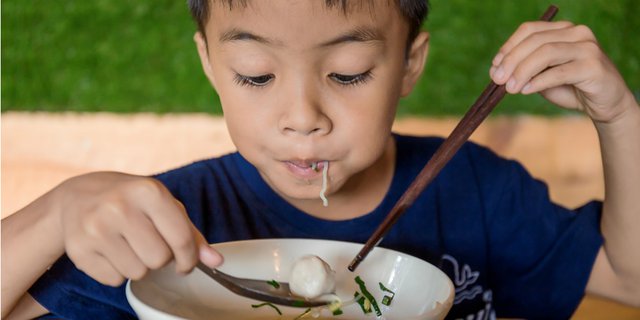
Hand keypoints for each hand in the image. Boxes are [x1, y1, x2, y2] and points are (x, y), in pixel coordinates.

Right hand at [54, 172, 221, 285]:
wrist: (77, 195)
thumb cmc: (130, 200)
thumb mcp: (162, 204)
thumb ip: (190, 233)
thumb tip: (216, 262)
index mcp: (147, 191)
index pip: (181, 239)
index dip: (189, 258)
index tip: (186, 262)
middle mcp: (119, 207)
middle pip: (159, 259)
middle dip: (161, 259)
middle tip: (151, 245)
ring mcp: (95, 228)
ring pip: (138, 273)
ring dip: (140, 266)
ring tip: (129, 245)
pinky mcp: (78, 249)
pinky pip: (114, 280)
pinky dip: (117, 271)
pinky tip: (111, 250)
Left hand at [490, 21, 637, 122]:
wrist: (605, 104)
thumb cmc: (571, 88)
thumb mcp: (542, 78)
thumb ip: (523, 71)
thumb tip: (495, 72)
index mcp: (563, 30)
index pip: (529, 30)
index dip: (508, 47)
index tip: (494, 66)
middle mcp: (577, 33)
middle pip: (535, 41)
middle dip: (512, 61)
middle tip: (497, 80)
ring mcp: (587, 48)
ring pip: (546, 53)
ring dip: (523, 71)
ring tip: (510, 88)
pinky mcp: (594, 66)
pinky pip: (560, 72)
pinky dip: (538, 81)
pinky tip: (526, 90)